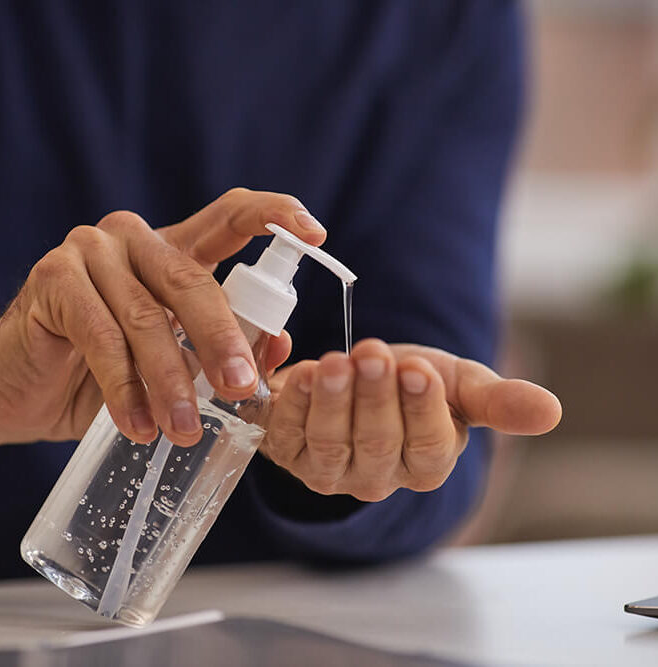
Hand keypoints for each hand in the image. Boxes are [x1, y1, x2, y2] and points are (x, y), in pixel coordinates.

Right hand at [0, 188, 323, 446]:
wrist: (23, 387)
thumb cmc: (107, 372)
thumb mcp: (173, 361)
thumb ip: (221, 348)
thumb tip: (276, 347)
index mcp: (175, 250)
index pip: (230, 217)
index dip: (274, 216)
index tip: (316, 233)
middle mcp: (136, 240)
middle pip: (194, 281)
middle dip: (222, 341)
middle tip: (240, 389)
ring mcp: (91, 252)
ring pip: (148, 318)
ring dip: (171, 381)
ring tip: (185, 430)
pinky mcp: (54, 279)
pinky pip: (101, 338)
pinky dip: (124, 388)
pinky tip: (138, 426)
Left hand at [264, 339, 561, 501]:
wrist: (362, 374)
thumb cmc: (412, 381)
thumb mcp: (458, 383)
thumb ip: (498, 401)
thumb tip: (552, 412)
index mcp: (427, 463)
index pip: (428, 447)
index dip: (422, 410)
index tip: (417, 369)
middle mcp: (378, 477)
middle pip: (378, 445)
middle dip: (375, 398)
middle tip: (372, 354)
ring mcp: (331, 470)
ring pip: (331, 445)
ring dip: (332, 402)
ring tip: (335, 362)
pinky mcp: (290, 452)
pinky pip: (287, 435)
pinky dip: (292, 405)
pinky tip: (302, 373)